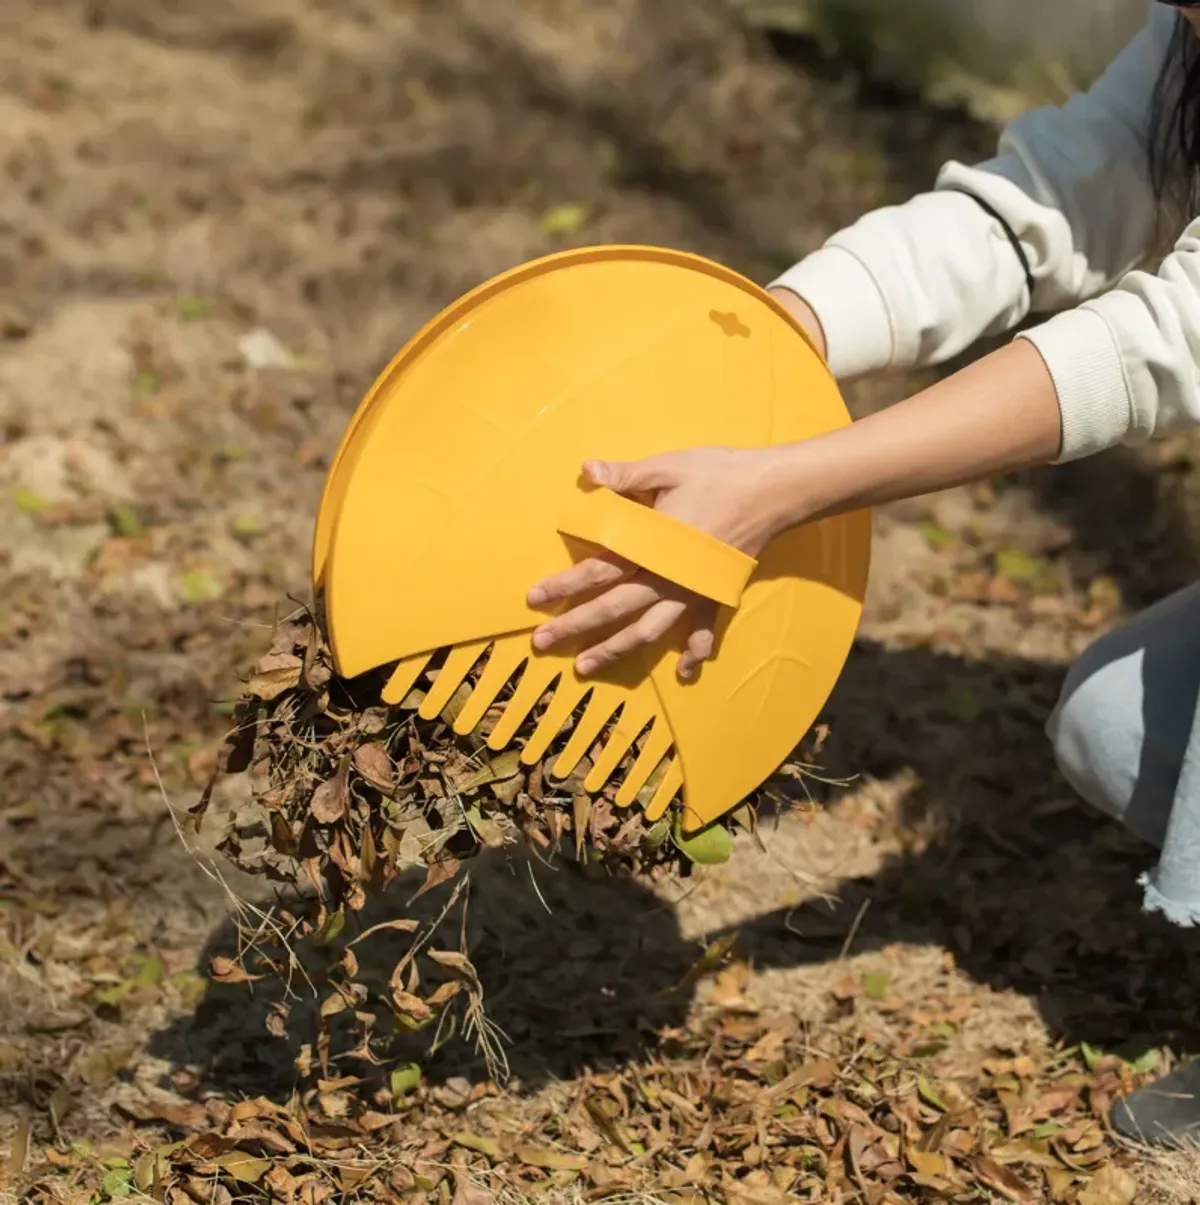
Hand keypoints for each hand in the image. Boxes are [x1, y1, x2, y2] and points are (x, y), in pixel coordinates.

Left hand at [527, 448, 783, 680]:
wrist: (774, 490)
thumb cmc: (720, 475)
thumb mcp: (669, 466)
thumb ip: (626, 474)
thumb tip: (586, 469)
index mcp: (651, 546)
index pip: (598, 572)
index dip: (564, 587)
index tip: (534, 600)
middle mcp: (668, 577)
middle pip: (614, 609)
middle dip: (576, 627)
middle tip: (542, 643)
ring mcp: (692, 590)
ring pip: (648, 630)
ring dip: (616, 650)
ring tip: (587, 667)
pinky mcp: (715, 593)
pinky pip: (703, 629)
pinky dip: (695, 652)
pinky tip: (686, 673)